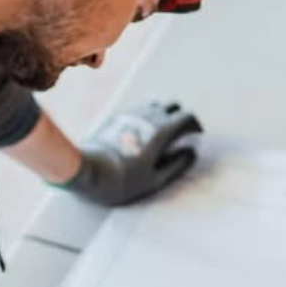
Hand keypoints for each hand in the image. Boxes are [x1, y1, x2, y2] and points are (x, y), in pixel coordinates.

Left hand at [58, 101, 201, 205]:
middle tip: (182, 134)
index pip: (187, 117)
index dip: (195, 125)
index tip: (197, 136)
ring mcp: (131, 115)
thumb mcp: (155, 179)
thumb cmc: (123, 181)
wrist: (88, 172)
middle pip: (173, 106)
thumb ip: (177, 164)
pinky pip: (140, 109)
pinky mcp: (118, 118)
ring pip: (155, 105)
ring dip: (164, 115)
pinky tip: (145, 132)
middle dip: (181, 117)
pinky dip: (149, 116)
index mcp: (161, 131)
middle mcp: (148, 117)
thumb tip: (191, 152)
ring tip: (164, 133)